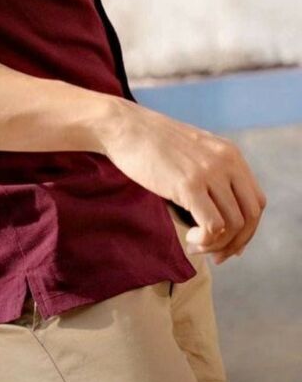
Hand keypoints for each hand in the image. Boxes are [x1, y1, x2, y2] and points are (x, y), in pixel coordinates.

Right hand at [101, 98, 266, 261]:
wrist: (124, 126)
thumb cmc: (152, 143)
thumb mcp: (195, 151)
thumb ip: (213, 174)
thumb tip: (223, 219)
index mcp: (230, 154)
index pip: (256, 202)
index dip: (246, 229)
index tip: (228, 243)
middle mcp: (226, 161)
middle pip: (250, 217)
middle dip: (236, 243)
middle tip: (215, 255)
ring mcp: (208, 172)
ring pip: (233, 225)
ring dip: (216, 244)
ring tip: (195, 243)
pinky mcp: (189, 185)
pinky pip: (213, 226)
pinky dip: (205, 240)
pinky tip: (189, 237)